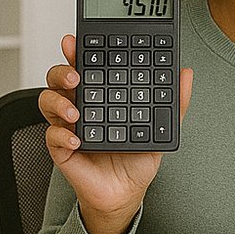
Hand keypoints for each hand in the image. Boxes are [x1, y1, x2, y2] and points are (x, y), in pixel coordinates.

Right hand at [38, 34, 192, 233]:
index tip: (77, 41)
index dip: (78, 51)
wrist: (126, 192)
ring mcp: (68, 125)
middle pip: (59, 77)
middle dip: (63, 69)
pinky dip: (61, 134)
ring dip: (58, 100)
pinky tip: (77, 137)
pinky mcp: (61, 148)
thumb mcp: (160, 128)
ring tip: (75, 109)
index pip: (86, 66)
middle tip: (76, 74)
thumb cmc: (136, 158)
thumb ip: (174, 101)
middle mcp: (80, 105)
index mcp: (99, 94)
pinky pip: (52, 135)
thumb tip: (186, 74)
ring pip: (48, 100)